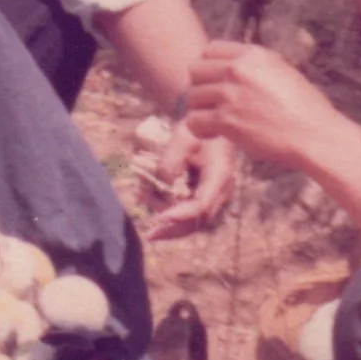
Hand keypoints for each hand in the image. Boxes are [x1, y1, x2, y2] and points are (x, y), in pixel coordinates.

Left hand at [142, 118, 236, 238]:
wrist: (211, 124)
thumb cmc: (198, 128)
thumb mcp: (184, 137)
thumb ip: (172, 160)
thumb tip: (164, 185)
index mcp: (219, 176)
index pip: (201, 205)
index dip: (181, 215)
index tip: (160, 218)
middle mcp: (220, 191)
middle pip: (198, 220)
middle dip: (173, 229)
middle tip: (150, 235)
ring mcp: (213, 194)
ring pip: (192, 218)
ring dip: (165, 214)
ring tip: (140, 195)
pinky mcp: (204, 193)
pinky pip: (188, 208)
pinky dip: (168, 207)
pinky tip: (147, 195)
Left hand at [184, 37, 350, 173]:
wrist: (315, 136)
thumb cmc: (307, 109)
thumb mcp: (284, 73)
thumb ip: (258, 67)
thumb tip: (239, 65)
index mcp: (254, 55)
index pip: (211, 49)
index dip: (210, 67)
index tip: (217, 82)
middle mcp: (238, 70)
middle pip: (195, 70)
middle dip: (201, 87)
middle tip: (214, 103)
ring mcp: (230, 94)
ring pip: (192, 96)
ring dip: (201, 110)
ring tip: (216, 121)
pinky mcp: (226, 120)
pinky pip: (194, 120)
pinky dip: (200, 129)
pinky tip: (215, 134)